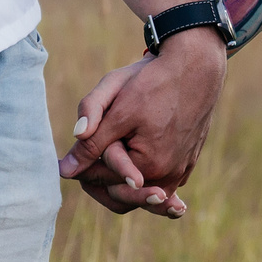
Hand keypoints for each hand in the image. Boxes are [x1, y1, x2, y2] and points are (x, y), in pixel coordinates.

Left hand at [57, 29, 226, 217]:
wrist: (196, 65)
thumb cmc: (154, 81)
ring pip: (144, 191)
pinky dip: (146, 178)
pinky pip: (161, 181)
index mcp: (149, 165)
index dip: (82, 167)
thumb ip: (91, 142)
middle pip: (123, 195)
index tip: (67, 157)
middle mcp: (170, 175)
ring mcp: (182, 170)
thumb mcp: (117, 108)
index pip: (102, 180)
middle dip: (102, 181)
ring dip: (124, 183)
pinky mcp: (189, 162)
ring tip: (107, 168)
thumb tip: (65, 170)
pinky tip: (134, 167)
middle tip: (84, 163)